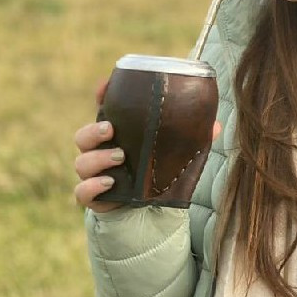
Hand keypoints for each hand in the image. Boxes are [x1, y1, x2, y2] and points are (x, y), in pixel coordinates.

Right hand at [74, 79, 221, 212]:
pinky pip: (81, 192)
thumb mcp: (178, 151)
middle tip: (110, 129)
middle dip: (93, 130)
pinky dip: (91, 187)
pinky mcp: (96, 198)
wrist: (152, 209)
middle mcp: (102, 150)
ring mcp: (95, 174)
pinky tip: (109, 183)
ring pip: (81, 162)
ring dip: (97, 158)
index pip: (104, 109)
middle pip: (84, 136)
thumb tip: (215, 125)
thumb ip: (194, 137)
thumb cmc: (161, 171)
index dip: (101, 96)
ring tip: (120, 157)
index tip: (103, 86)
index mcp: (120, 133)